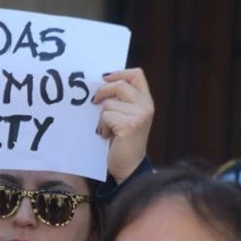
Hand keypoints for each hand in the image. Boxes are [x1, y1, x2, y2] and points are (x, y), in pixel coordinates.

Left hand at [92, 68, 153, 184]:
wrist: (129, 167)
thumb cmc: (124, 142)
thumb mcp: (127, 116)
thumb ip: (121, 100)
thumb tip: (100, 83)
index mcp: (146, 101)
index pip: (137, 75)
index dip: (119, 73)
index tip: (104, 78)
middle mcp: (146, 106)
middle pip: (119, 85)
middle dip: (102, 92)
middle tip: (94, 102)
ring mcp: (139, 116)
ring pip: (109, 103)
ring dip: (102, 117)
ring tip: (107, 129)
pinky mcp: (129, 126)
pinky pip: (106, 116)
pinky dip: (102, 127)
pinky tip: (107, 136)